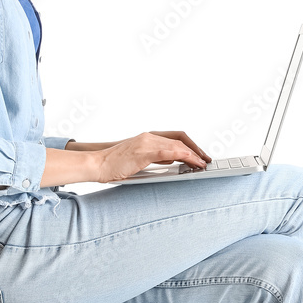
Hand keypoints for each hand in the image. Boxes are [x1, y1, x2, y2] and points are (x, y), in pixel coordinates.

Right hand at [94, 131, 211, 183]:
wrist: (97, 165)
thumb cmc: (114, 165)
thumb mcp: (139, 159)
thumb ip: (155, 156)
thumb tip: (172, 159)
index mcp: (148, 138)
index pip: (175, 137)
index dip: (190, 145)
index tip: (200, 155)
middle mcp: (149, 136)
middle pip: (179, 139)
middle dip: (195, 149)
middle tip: (206, 160)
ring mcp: (146, 142)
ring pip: (177, 145)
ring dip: (193, 154)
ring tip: (202, 164)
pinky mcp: (144, 151)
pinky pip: (169, 151)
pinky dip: (184, 156)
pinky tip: (191, 163)